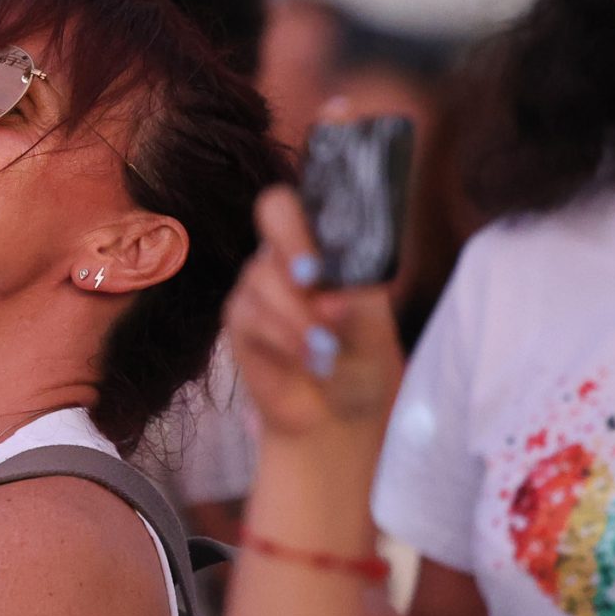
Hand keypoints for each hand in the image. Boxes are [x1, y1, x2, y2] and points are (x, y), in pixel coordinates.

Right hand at [225, 186, 403, 446]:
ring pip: (263, 275)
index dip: (311, 209)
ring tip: (327, 349)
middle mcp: (285, 254)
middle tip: (315, 282)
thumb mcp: (374, 317)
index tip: (327, 250)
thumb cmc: (362, 361)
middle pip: (274, 212)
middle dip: (297, 245)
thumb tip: (332, 284)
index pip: (305, 199)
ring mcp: (257, 285)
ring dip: (298, 314)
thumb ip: (355, 286)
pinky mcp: (239, 322)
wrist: (341, 416)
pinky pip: (251, 315)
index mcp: (321, 243)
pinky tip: (310, 359)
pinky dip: (284, 337)